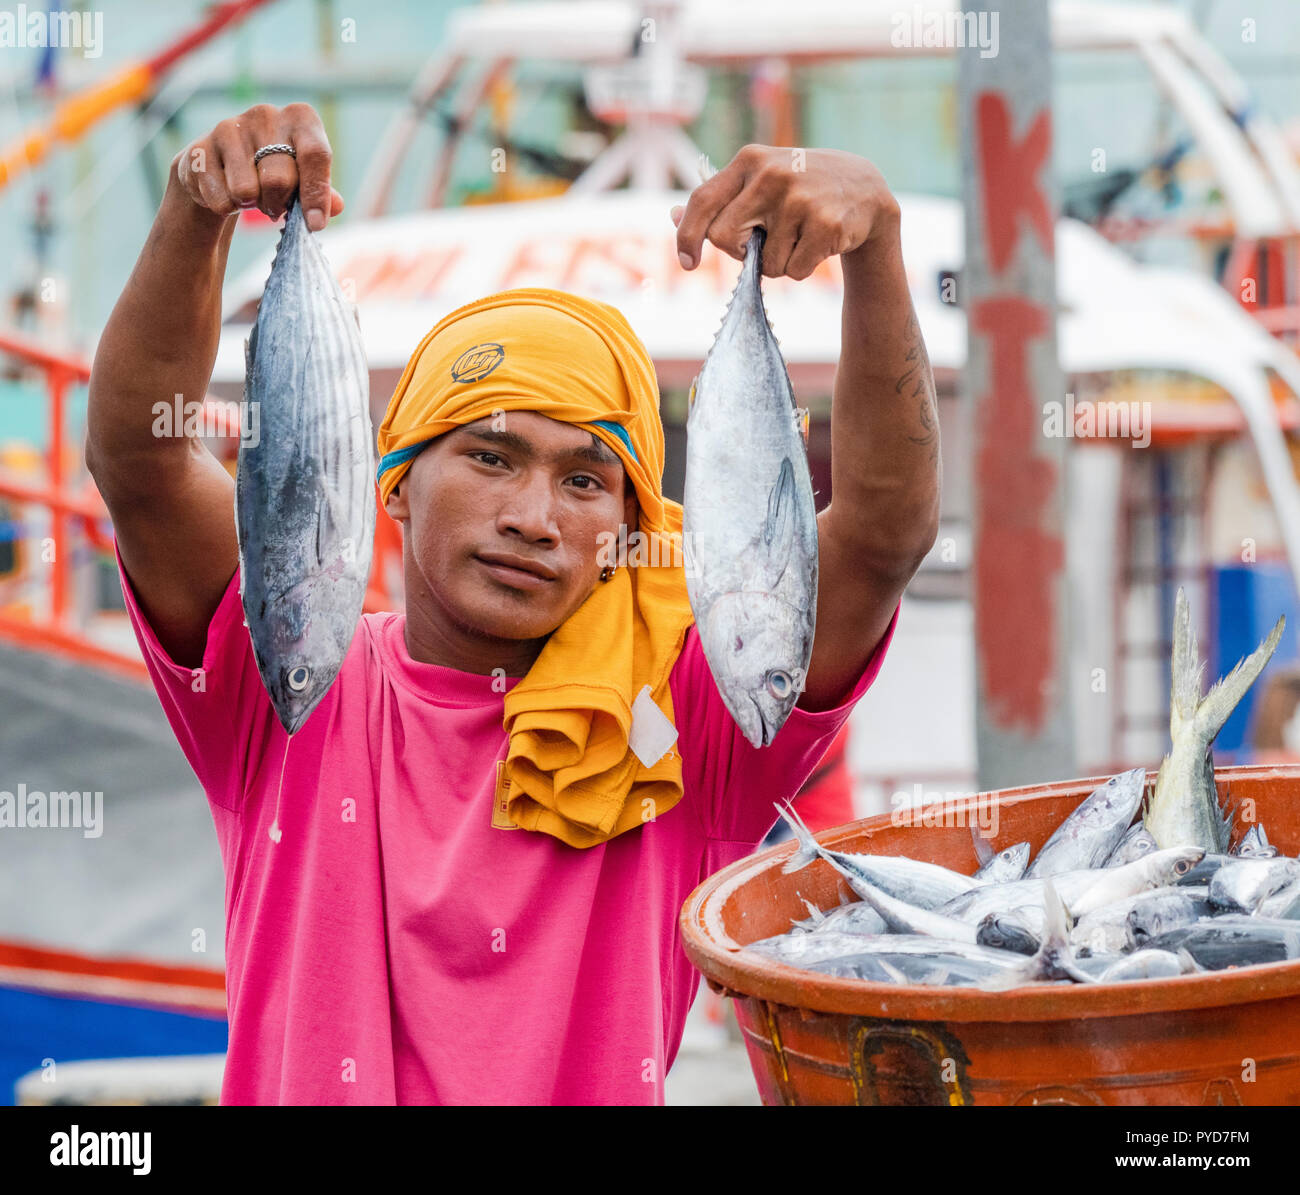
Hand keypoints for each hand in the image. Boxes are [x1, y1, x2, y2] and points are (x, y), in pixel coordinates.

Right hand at [173, 102, 344, 230]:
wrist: (222, 168)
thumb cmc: (276, 173)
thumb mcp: (306, 181)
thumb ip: (324, 194)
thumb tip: (335, 206)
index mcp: (300, 118)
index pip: (315, 155)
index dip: (316, 194)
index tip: (315, 225)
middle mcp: (265, 114)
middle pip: (279, 179)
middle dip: (279, 204)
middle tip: (275, 206)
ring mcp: (228, 127)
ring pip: (246, 190)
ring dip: (251, 205)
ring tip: (251, 196)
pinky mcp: (199, 148)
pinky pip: (220, 198)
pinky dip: (226, 207)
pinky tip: (226, 192)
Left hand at [670, 145, 898, 278]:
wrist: (864, 189)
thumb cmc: (800, 190)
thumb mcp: (759, 182)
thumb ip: (719, 200)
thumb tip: (672, 215)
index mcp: (749, 160)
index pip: (702, 202)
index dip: (687, 237)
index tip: (687, 263)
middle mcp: (771, 174)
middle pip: (725, 239)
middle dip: (740, 253)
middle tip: (762, 243)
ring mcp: (799, 198)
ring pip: (764, 264)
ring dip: (778, 263)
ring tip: (800, 237)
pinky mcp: (825, 224)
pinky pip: (793, 271)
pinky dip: (801, 268)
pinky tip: (817, 243)